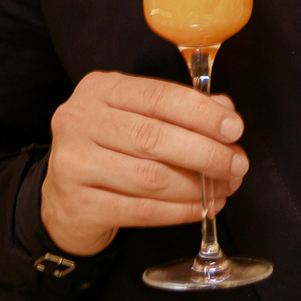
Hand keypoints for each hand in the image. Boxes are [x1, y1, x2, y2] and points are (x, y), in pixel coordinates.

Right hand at [40, 71, 247, 257]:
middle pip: (154, 138)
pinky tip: (202, 208)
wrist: (63, 199)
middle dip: (206, 153)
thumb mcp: (138, 117)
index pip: (158, 97)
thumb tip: (226, 112)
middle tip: (237, 165)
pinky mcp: (79, 204)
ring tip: (225, 188)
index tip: (235, 129)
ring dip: (197, 186)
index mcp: (100, 89)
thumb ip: (180, 110)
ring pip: (150, 177)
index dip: (201, 113)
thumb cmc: (110, 149)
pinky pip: (141, 210)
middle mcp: (80, 120)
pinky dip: (179, 211)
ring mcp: (74, 163)